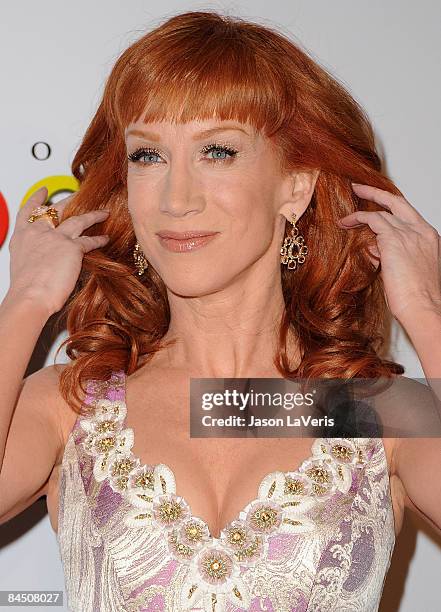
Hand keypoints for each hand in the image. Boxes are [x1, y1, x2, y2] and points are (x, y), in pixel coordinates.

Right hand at [8, 186, 109, 314]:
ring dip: (93, 215)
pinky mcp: (71, 247)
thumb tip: (44, 258)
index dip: (36, 200)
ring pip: (78, 219)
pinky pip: (89, 240)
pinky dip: (99, 239)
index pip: (28, 212)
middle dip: (69, 201)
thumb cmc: (25, 289)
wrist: (30, 297)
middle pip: (56, 209)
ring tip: (104, 212)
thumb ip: (34, 255)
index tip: (43, 191)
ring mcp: (55, 238)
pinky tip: (106, 239)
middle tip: (79, 194)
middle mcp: (37, 233)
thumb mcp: (23, 265)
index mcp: (22, 237)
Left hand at [337, 183, 440, 322]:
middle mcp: (422, 231)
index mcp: (429, 238)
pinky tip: (345, 223)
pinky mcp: (394, 239)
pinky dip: (357, 218)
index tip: (377, 207)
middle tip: (359, 188)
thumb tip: (375, 248)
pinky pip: (372, 219)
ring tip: (344, 217)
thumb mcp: (407, 271)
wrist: (424, 307)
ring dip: (360, 212)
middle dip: (377, 193)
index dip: (391, 209)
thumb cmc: (417, 298)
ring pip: (382, 211)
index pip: (408, 215)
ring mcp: (410, 233)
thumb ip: (393, 255)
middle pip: (398, 202)